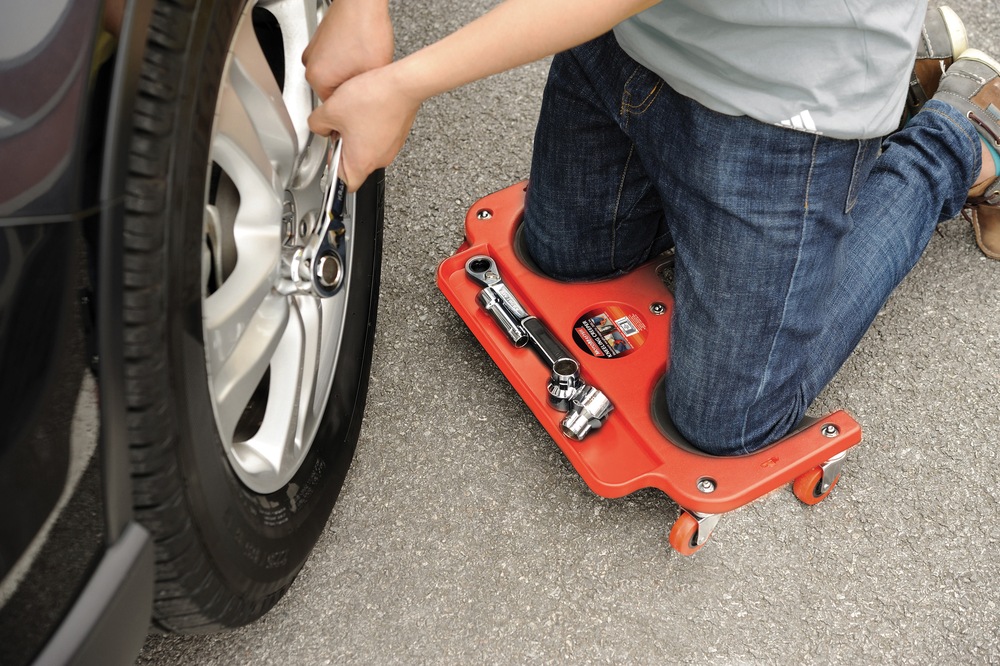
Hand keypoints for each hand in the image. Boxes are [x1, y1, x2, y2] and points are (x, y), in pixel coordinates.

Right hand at [303, 0, 393, 100]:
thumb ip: (365, 97)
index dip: (353, 109)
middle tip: (369, 85)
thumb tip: (366, 109)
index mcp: (318, 79)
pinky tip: (361, 55)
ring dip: (349, 76)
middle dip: (351, 92)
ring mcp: (314, 52)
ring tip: (366, 66)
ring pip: (334, 76)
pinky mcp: (320, 41)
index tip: (363, 106)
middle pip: (333, 92)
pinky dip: (347, 62)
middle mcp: (311, 66)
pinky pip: (334, 61)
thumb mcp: (373, 75)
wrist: (362, 1)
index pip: (334, 109)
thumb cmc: (366, 30)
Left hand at [308, 64, 420, 190]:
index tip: (330, 156)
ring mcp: (391, 148)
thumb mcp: (330, 110)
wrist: (402, 84)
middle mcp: (379, 159)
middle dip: (343, 147)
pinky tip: (366, 109)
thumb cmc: (374, 99)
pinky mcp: (398, 135)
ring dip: (356, 135)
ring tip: (353, 114)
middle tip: (339, 127)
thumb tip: (319, 126)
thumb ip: (317, 124)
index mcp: (361, 162)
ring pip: (367, 149)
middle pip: (355, 164)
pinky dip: (370, 127)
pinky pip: (379, 138)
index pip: (344, 184)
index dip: (333, 171)